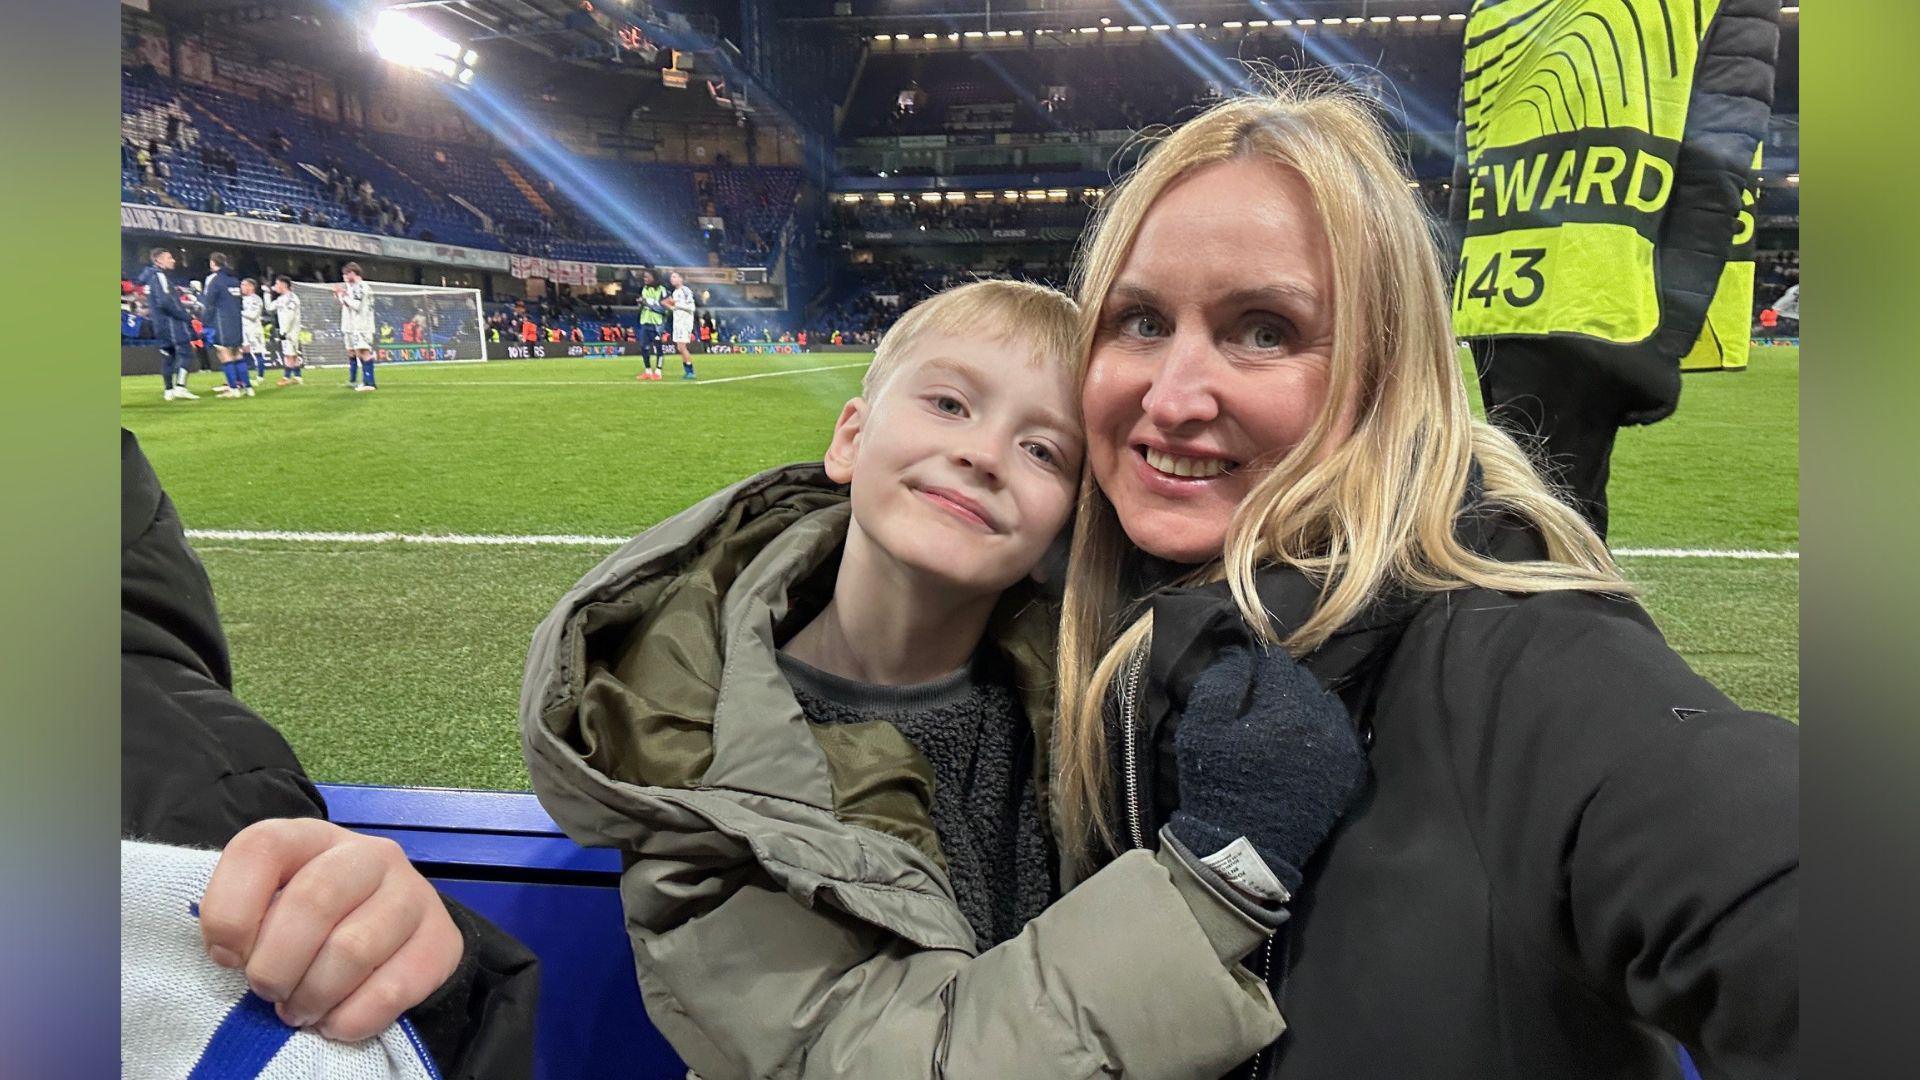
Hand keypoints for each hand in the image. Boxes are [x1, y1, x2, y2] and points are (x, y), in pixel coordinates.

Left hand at [200, 818, 463, 1041]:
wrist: (397, 934)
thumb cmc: (314, 923)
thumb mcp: (272, 904)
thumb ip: (245, 917)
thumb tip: (231, 956)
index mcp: (313, 837)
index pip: (261, 848)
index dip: (230, 910)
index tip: (227, 957)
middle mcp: (370, 854)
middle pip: (312, 901)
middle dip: (276, 965)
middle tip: (268, 993)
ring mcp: (412, 893)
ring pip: (352, 950)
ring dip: (313, 996)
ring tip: (301, 1010)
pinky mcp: (441, 939)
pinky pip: (392, 989)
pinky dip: (352, 1018)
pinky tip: (337, 1021)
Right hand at [1168, 645, 1368, 894]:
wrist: (1248, 850)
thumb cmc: (1219, 786)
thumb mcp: (1202, 730)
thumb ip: (1219, 682)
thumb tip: (1240, 652)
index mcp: (1287, 707)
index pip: (1277, 662)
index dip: (1256, 667)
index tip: (1242, 682)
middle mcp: (1324, 722)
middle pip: (1303, 681)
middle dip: (1280, 686)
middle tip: (1256, 705)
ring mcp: (1342, 748)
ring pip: (1324, 704)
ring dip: (1302, 706)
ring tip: (1278, 725)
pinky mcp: (1349, 771)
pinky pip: (1338, 732)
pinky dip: (1320, 730)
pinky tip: (1299, 744)